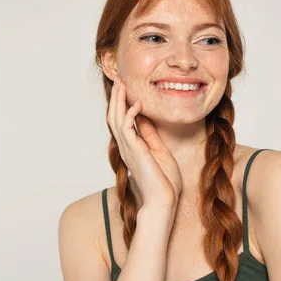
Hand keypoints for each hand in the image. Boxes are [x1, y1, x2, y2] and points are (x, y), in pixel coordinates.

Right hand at [107, 75, 182, 207]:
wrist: (163, 201)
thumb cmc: (164, 181)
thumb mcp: (159, 150)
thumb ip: (149, 134)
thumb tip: (144, 117)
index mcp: (132, 146)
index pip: (122, 119)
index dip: (122, 102)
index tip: (125, 87)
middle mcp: (126, 146)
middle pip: (115, 115)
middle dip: (117, 96)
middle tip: (118, 78)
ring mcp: (128, 148)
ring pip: (116, 119)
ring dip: (119, 100)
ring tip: (122, 84)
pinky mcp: (134, 151)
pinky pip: (127, 128)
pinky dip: (130, 114)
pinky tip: (137, 104)